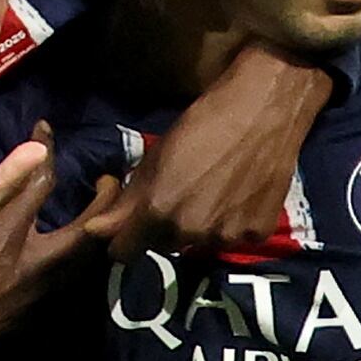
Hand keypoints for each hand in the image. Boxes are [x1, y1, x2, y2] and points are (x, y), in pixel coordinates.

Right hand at [0, 125, 118, 360]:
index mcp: (2, 233)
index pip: (38, 181)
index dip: (47, 150)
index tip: (46, 129)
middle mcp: (31, 261)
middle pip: (87, 226)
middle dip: (106, 201)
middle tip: (109, 181)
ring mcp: (37, 290)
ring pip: (83, 258)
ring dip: (96, 234)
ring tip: (101, 215)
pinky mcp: (33, 311)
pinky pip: (67, 280)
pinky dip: (76, 261)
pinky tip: (71, 252)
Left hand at [88, 40, 329, 257]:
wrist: (265, 108)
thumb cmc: (203, 121)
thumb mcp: (155, 156)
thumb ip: (126, 201)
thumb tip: (95, 229)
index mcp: (158, 212)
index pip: (123, 252)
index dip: (123, 236)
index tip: (131, 220)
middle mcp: (190, 233)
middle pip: (163, 246)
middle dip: (163, 227)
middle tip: (180, 192)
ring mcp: (226, 237)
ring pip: (199, 243)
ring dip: (200, 226)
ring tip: (215, 189)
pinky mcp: (257, 234)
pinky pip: (233, 237)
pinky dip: (232, 222)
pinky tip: (240, 192)